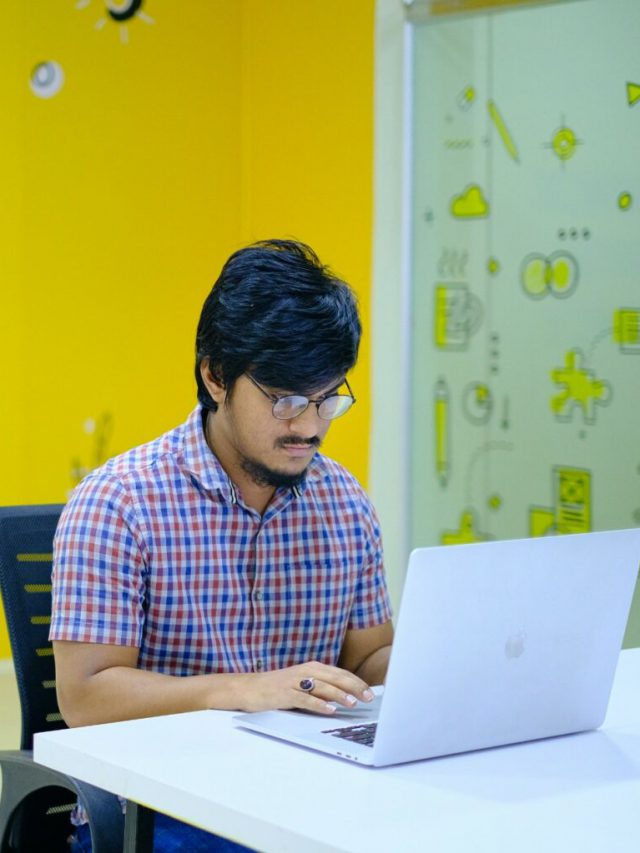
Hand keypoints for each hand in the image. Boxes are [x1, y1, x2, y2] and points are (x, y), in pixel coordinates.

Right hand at [240, 661, 374, 714]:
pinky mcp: (285, 694)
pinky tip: (329, 710)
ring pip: (322, 687)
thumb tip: (345, 697)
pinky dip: (318, 704)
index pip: (340, 674)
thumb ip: (321, 688)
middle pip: (335, 678)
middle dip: (354, 687)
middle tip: (368, 697)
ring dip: (339, 695)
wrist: (249, 688)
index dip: (356, 682)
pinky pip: (305, 699)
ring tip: (353, 703)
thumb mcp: (302, 684)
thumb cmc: (279, 688)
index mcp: (312, 668)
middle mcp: (306, 671)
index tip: (371, 692)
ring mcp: (295, 682)